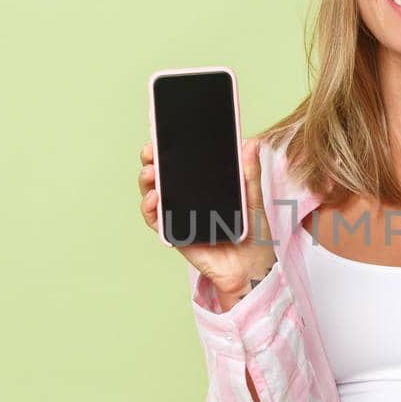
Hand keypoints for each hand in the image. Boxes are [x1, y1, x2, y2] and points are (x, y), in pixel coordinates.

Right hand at [138, 136, 276, 307]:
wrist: (251, 267)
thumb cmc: (253, 233)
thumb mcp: (254, 198)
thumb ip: (250, 173)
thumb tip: (251, 142)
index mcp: (205, 185)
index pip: (182, 162)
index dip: (169, 147)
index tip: (163, 133)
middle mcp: (187, 197)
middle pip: (162, 175)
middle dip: (151, 159)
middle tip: (150, 150)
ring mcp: (178, 215)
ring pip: (153, 194)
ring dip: (147, 181)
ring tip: (150, 172)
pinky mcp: (174, 234)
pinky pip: (156, 220)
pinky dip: (150, 209)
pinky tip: (154, 198)